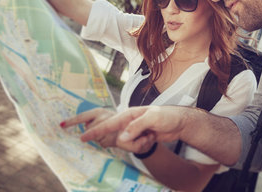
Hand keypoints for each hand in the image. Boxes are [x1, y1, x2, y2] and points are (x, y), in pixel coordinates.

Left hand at [61, 108, 119, 147]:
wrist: (131, 125)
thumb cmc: (111, 121)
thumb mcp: (101, 117)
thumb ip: (90, 121)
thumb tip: (81, 133)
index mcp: (98, 111)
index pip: (81, 117)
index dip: (71, 121)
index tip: (61, 125)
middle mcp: (103, 117)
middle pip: (88, 130)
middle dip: (91, 132)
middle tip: (100, 130)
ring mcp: (108, 127)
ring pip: (95, 138)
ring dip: (99, 138)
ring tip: (107, 133)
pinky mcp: (112, 138)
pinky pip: (102, 143)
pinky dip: (104, 143)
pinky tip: (111, 138)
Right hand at [71, 106, 188, 151]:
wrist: (180, 123)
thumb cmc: (167, 115)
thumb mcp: (153, 117)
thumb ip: (136, 126)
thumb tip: (122, 135)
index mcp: (129, 114)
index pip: (109, 123)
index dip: (95, 130)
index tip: (82, 137)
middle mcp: (129, 123)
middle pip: (120, 139)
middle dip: (134, 142)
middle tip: (148, 135)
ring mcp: (134, 131)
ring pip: (128, 145)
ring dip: (142, 144)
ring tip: (153, 135)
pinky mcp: (139, 138)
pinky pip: (136, 148)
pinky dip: (146, 145)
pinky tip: (154, 138)